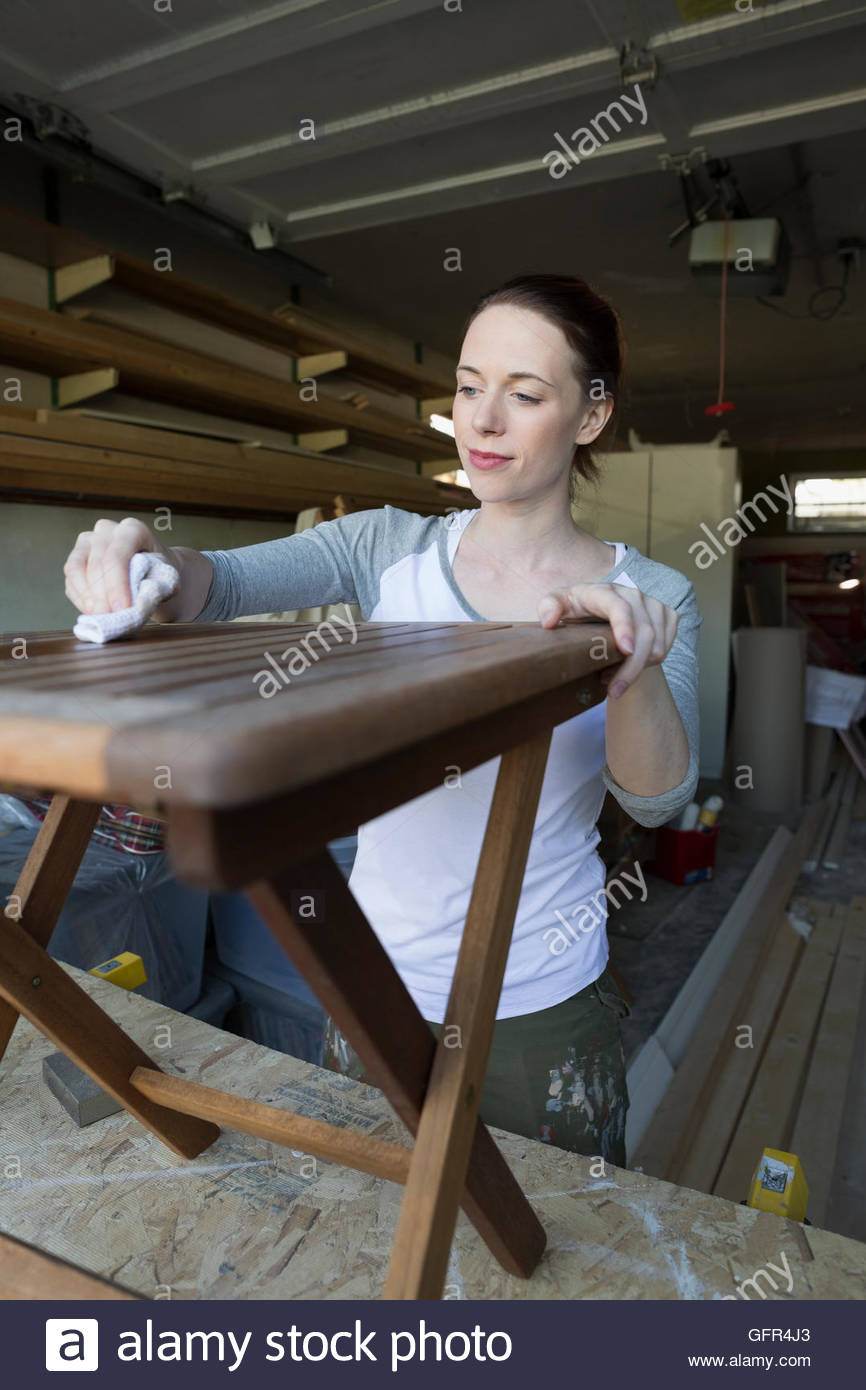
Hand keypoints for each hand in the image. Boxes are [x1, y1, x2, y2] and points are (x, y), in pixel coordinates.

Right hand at [63, 517, 177, 615]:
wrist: (153, 571)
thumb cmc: (161, 574)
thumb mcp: (167, 580)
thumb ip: (153, 590)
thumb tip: (133, 606)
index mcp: (133, 529)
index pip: (117, 556)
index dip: (116, 585)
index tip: (122, 609)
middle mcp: (106, 530)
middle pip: (96, 564)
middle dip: (101, 596)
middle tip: (109, 618)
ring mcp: (87, 542)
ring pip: (75, 568)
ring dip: (86, 597)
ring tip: (100, 617)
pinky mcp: (76, 558)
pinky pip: (70, 580)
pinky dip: (80, 599)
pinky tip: (93, 613)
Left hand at [537, 582, 677, 697]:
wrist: (599, 609)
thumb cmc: (576, 608)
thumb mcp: (557, 604)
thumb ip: (549, 607)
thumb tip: (549, 621)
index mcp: (604, 591)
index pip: (619, 607)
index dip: (624, 627)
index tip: (625, 650)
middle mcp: (633, 594)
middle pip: (644, 634)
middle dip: (631, 668)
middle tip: (614, 692)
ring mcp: (653, 604)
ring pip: (657, 646)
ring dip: (638, 669)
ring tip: (613, 677)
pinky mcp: (667, 615)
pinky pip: (665, 648)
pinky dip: (649, 664)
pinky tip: (629, 666)